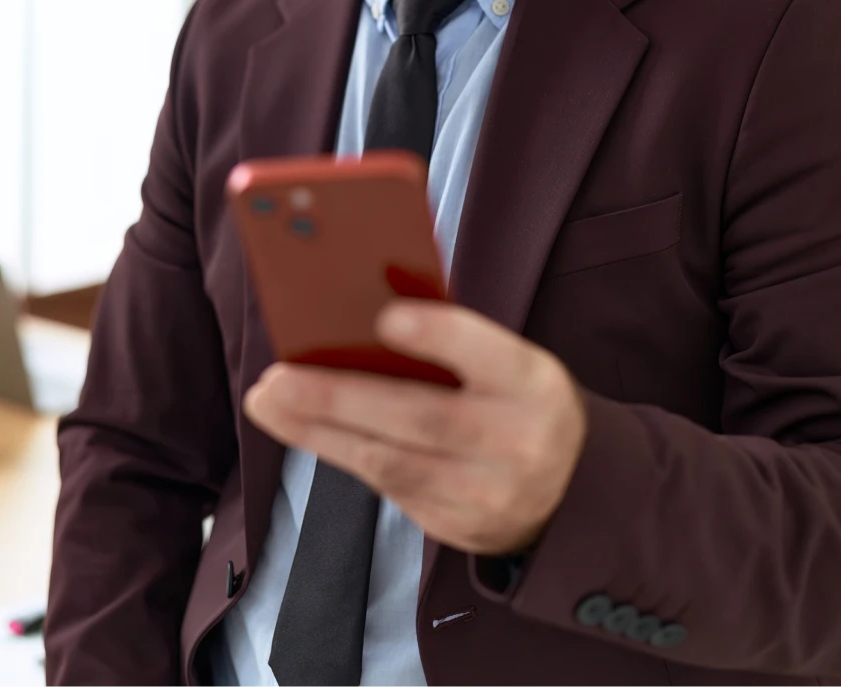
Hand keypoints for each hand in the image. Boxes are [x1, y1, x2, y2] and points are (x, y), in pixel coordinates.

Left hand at [244, 301, 586, 555]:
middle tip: (275, 379)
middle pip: (419, 417)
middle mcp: (516, 442)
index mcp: (533, 383)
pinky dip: (343, 455)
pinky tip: (305, 430)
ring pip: (390, 462)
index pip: (489, 354)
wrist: (573, 491)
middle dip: (337, 397)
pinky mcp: (458, 527)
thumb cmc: (518, 402)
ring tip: (268, 403)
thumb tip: (365, 313)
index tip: (386, 318)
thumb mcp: (510, 363)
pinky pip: (390, 489)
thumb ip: (455, 342)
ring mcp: (487, 493)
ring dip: (318, 432)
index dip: (439, 336)